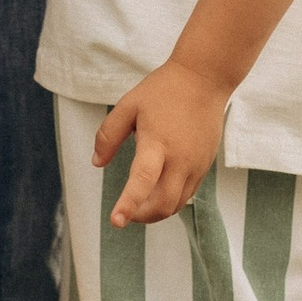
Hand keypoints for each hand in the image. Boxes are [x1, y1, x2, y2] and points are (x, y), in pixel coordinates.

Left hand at [96, 64, 229, 225]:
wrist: (204, 79)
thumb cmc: (163, 90)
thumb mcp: (129, 105)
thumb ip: (108, 135)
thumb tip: (96, 163)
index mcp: (157, 143)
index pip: (143, 180)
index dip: (129, 204)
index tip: (116, 221)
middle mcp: (180, 159)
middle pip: (163, 204)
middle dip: (142, 216)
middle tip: (126, 214)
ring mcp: (196, 164)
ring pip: (177, 204)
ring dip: (157, 211)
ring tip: (139, 204)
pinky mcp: (205, 164)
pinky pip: (188, 192)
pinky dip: (171, 199)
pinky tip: (158, 189)